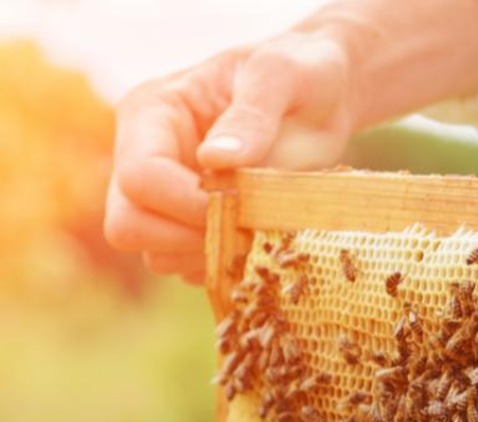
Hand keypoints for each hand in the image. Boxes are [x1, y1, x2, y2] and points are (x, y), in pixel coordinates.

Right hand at [104, 31, 356, 283]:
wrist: (324, 94)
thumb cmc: (299, 72)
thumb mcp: (282, 76)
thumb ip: (252, 115)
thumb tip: (216, 161)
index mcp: (152, 115)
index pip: (138, 178)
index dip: (186, 204)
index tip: (241, 203)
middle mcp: (146, 157)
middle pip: (129, 226)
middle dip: (188, 238)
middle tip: (248, 227)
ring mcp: (166, 197)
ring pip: (158, 256)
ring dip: (210, 256)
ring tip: (260, 230)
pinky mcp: (192, 225)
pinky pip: (190, 268)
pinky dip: (225, 266)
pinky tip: (260, 241)